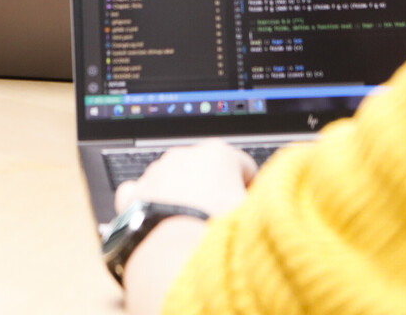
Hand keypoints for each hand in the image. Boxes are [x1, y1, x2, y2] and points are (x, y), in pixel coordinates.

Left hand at [114, 142, 256, 314]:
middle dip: (214, 190)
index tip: (250, 207)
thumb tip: (271, 206)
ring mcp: (156, 173)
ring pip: (174, 179)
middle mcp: (184, 156)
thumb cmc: (215, 231)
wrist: (172, 252)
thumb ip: (263, 203)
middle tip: (222, 219)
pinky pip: (143, 192)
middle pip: (207, 170)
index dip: (250, 189)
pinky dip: (150, 203)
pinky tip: (161, 220)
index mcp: (219, 153)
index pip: (244, 166)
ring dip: (183, 196)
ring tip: (192, 225)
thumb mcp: (255, 214)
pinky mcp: (133, 194)